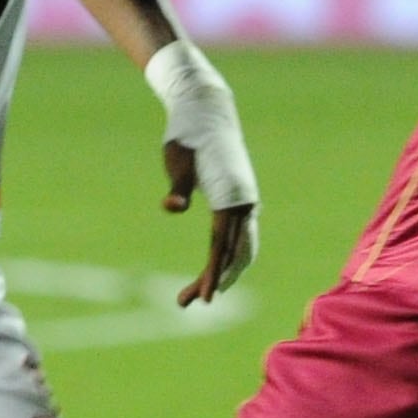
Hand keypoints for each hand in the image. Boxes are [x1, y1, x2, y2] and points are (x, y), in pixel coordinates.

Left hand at [164, 141, 261, 302]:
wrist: (207, 114)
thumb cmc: (187, 138)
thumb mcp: (176, 161)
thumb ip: (177, 188)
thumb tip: (171, 208)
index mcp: (230, 194)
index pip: (221, 244)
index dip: (213, 273)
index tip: (205, 298)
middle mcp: (244, 202)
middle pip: (234, 253)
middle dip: (214, 281)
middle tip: (184, 303)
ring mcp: (246, 203)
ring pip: (241, 250)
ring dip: (223, 274)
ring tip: (195, 295)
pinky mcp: (242, 202)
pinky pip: (241, 239)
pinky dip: (231, 259)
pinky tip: (217, 271)